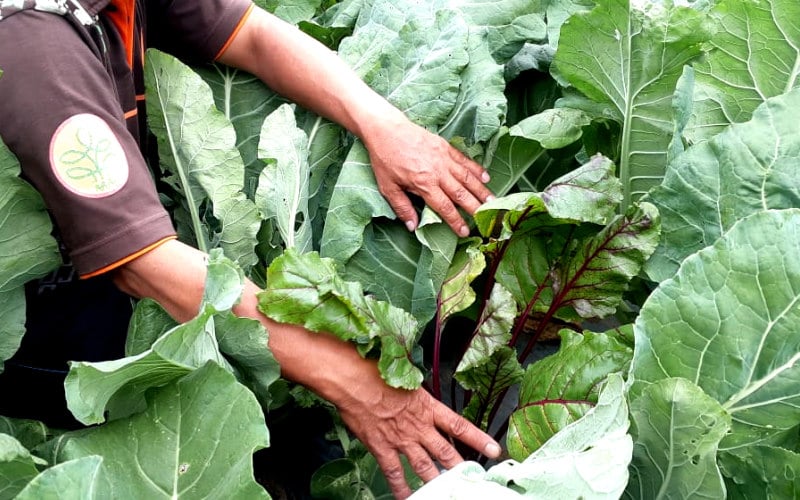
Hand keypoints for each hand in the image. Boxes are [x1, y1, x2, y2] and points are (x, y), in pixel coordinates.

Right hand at [336, 367, 501, 498]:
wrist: (352, 380)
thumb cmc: (376, 371)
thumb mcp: (405, 377)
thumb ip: (417, 393)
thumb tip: (421, 395)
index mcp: (427, 406)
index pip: (459, 425)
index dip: (478, 439)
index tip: (494, 450)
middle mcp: (418, 426)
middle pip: (446, 452)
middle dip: (461, 468)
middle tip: (474, 479)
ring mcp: (401, 439)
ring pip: (425, 466)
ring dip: (437, 481)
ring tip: (449, 493)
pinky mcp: (382, 447)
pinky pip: (394, 473)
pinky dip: (401, 488)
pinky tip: (406, 497)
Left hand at [365, 117, 493, 236]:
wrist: (386, 130)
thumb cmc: (385, 160)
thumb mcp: (388, 187)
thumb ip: (402, 208)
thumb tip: (413, 227)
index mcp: (424, 184)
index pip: (444, 207)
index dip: (456, 221)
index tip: (465, 232)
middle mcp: (438, 172)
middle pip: (461, 194)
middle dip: (475, 208)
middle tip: (486, 219)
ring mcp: (444, 158)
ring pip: (467, 178)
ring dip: (481, 190)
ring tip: (492, 201)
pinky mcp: (445, 147)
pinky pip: (465, 160)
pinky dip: (476, 169)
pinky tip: (486, 177)